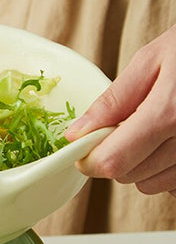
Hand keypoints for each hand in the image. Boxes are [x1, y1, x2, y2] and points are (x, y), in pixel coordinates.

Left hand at [65, 24, 175, 196]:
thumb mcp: (152, 59)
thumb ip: (113, 101)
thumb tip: (77, 134)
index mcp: (170, 114)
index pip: (113, 162)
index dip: (90, 159)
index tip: (84, 148)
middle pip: (128, 175)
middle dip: (115, 155)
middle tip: (125, 126)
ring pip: (150, 184)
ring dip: (140, 164)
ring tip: (154, 129)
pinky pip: (174, 184)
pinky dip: (165, 169)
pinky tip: (170, 141)